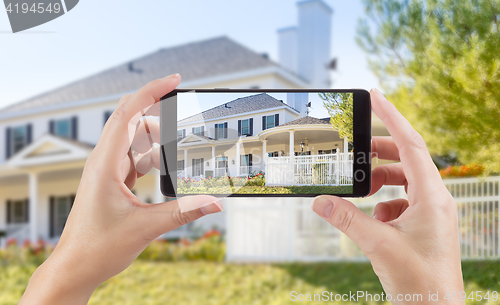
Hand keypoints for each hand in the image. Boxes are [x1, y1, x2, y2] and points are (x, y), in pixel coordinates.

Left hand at [20, 74, 222, 304]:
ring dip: (157, 140)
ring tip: (180, 149)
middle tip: (185, 116)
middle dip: (159, 115)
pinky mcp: (112, 180)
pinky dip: (152, 157)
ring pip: (134, 140)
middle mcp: (103, 161)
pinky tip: (167, 166)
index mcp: (105, 164)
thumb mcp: (146, 227)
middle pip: (132, 121)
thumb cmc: (97, 247)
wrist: (76, 267)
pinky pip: (134, 157)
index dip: (151, 93)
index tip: (173, 80)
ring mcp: (107, 170)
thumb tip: (215, 202)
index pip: (127, 114)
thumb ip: (183, 212)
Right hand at [311, 88, 463, 303]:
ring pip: (403, 181)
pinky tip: (373, 219)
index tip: (375, 96)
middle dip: (379, 153)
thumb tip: (320, 200)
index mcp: (432, 197)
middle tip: (356, 150)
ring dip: (379, 181)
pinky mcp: (424, 225)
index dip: (392, 117)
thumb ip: (346, 218)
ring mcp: (431, 212)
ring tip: (360, 189)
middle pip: (406, 159)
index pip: (411, 144)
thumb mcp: (377, 245)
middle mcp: (435, 200)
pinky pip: (401, 201)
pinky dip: (383, 203)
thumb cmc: (420, 282)